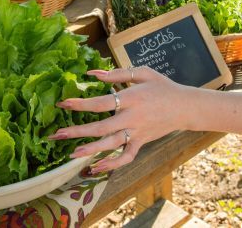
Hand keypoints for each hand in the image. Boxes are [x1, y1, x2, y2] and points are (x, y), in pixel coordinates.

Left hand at [48, 67, 193, 173]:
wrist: (185, 107)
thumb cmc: (162, 86)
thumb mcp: (142, 73)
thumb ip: (117, 75)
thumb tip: (93, 74)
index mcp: (131, 98)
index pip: (102, 103)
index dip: (81, 104)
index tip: (63, 104)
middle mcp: (132, 118)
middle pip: (101, 127)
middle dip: (77, 132)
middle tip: (56, 135)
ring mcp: (137, 132)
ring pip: (111, 145)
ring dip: (90, 150)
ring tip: (71, 154)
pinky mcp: (141, 142)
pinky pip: (125, 157)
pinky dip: (111, 164)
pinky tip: (95, 168)